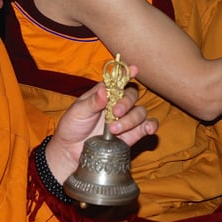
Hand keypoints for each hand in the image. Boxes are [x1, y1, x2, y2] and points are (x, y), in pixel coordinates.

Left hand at [44, 64, 157, 181]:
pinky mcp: (132, 134)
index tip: (135, 70)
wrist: (71, 152)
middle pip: (132, 95)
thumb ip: (91, 102)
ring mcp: (126, 119)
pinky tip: (148, 129)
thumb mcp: (77, 112)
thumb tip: (103, 90)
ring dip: (131, 119)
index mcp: (105, 93)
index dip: (128, 73)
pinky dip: (151, 126)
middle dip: (126, 103)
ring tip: (114, 130)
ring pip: (140, 112)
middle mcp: (118, 104)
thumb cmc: (72, 127)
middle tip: (115, 113)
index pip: (119, 80)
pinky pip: (147, 127)